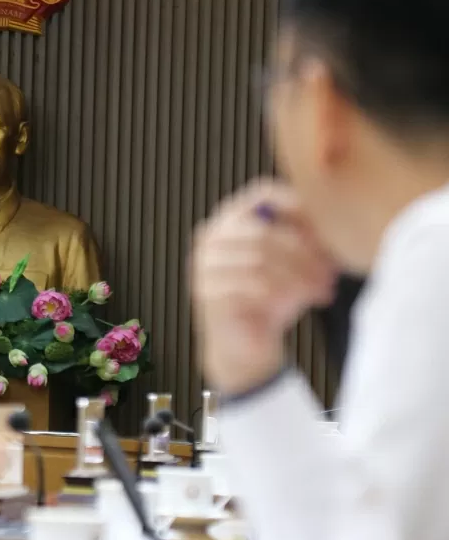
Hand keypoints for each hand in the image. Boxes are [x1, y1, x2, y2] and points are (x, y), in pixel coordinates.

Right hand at [190, 181, 336, 392]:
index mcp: (229, 222)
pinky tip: (304, 301)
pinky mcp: (208, 292)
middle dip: (305, 252)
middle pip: (265, 230)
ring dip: (299, 274)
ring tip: (322, 289)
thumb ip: (304, 237)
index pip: (260, 194)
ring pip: (260, 257)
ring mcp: (205, 264)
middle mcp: (211, 238)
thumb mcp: (292, 263)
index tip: (326, 225)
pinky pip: (251, 282)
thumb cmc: (270, 299)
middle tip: (331, 273)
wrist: (245, 345)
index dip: (295, 203)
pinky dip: (283, 291)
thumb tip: (334, 217)